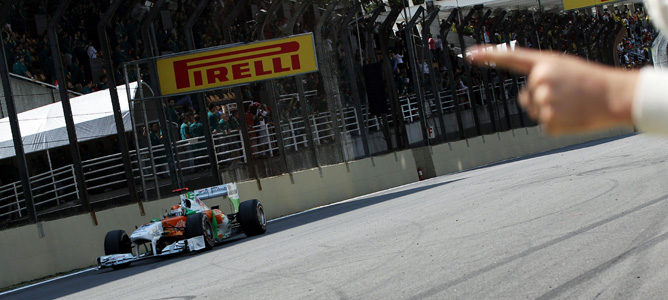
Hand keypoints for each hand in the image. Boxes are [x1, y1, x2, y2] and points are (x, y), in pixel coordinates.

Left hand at [468, 46, 638, 134]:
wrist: (615, 96)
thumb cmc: (590, 82)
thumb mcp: (564, 68)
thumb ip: (540, 76)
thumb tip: (524, 98)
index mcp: (544, 63)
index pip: (510, 57)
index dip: (488, 55)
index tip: (469, 55)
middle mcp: (540, 80)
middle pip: (526, 95)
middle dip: (542, 97)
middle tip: (567, 94)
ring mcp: (543, 102)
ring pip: (535, 111)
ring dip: (550, 111)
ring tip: (572, 104)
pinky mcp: (548, 122)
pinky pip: (544, 125)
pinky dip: (557, 124)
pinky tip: (572, 116)